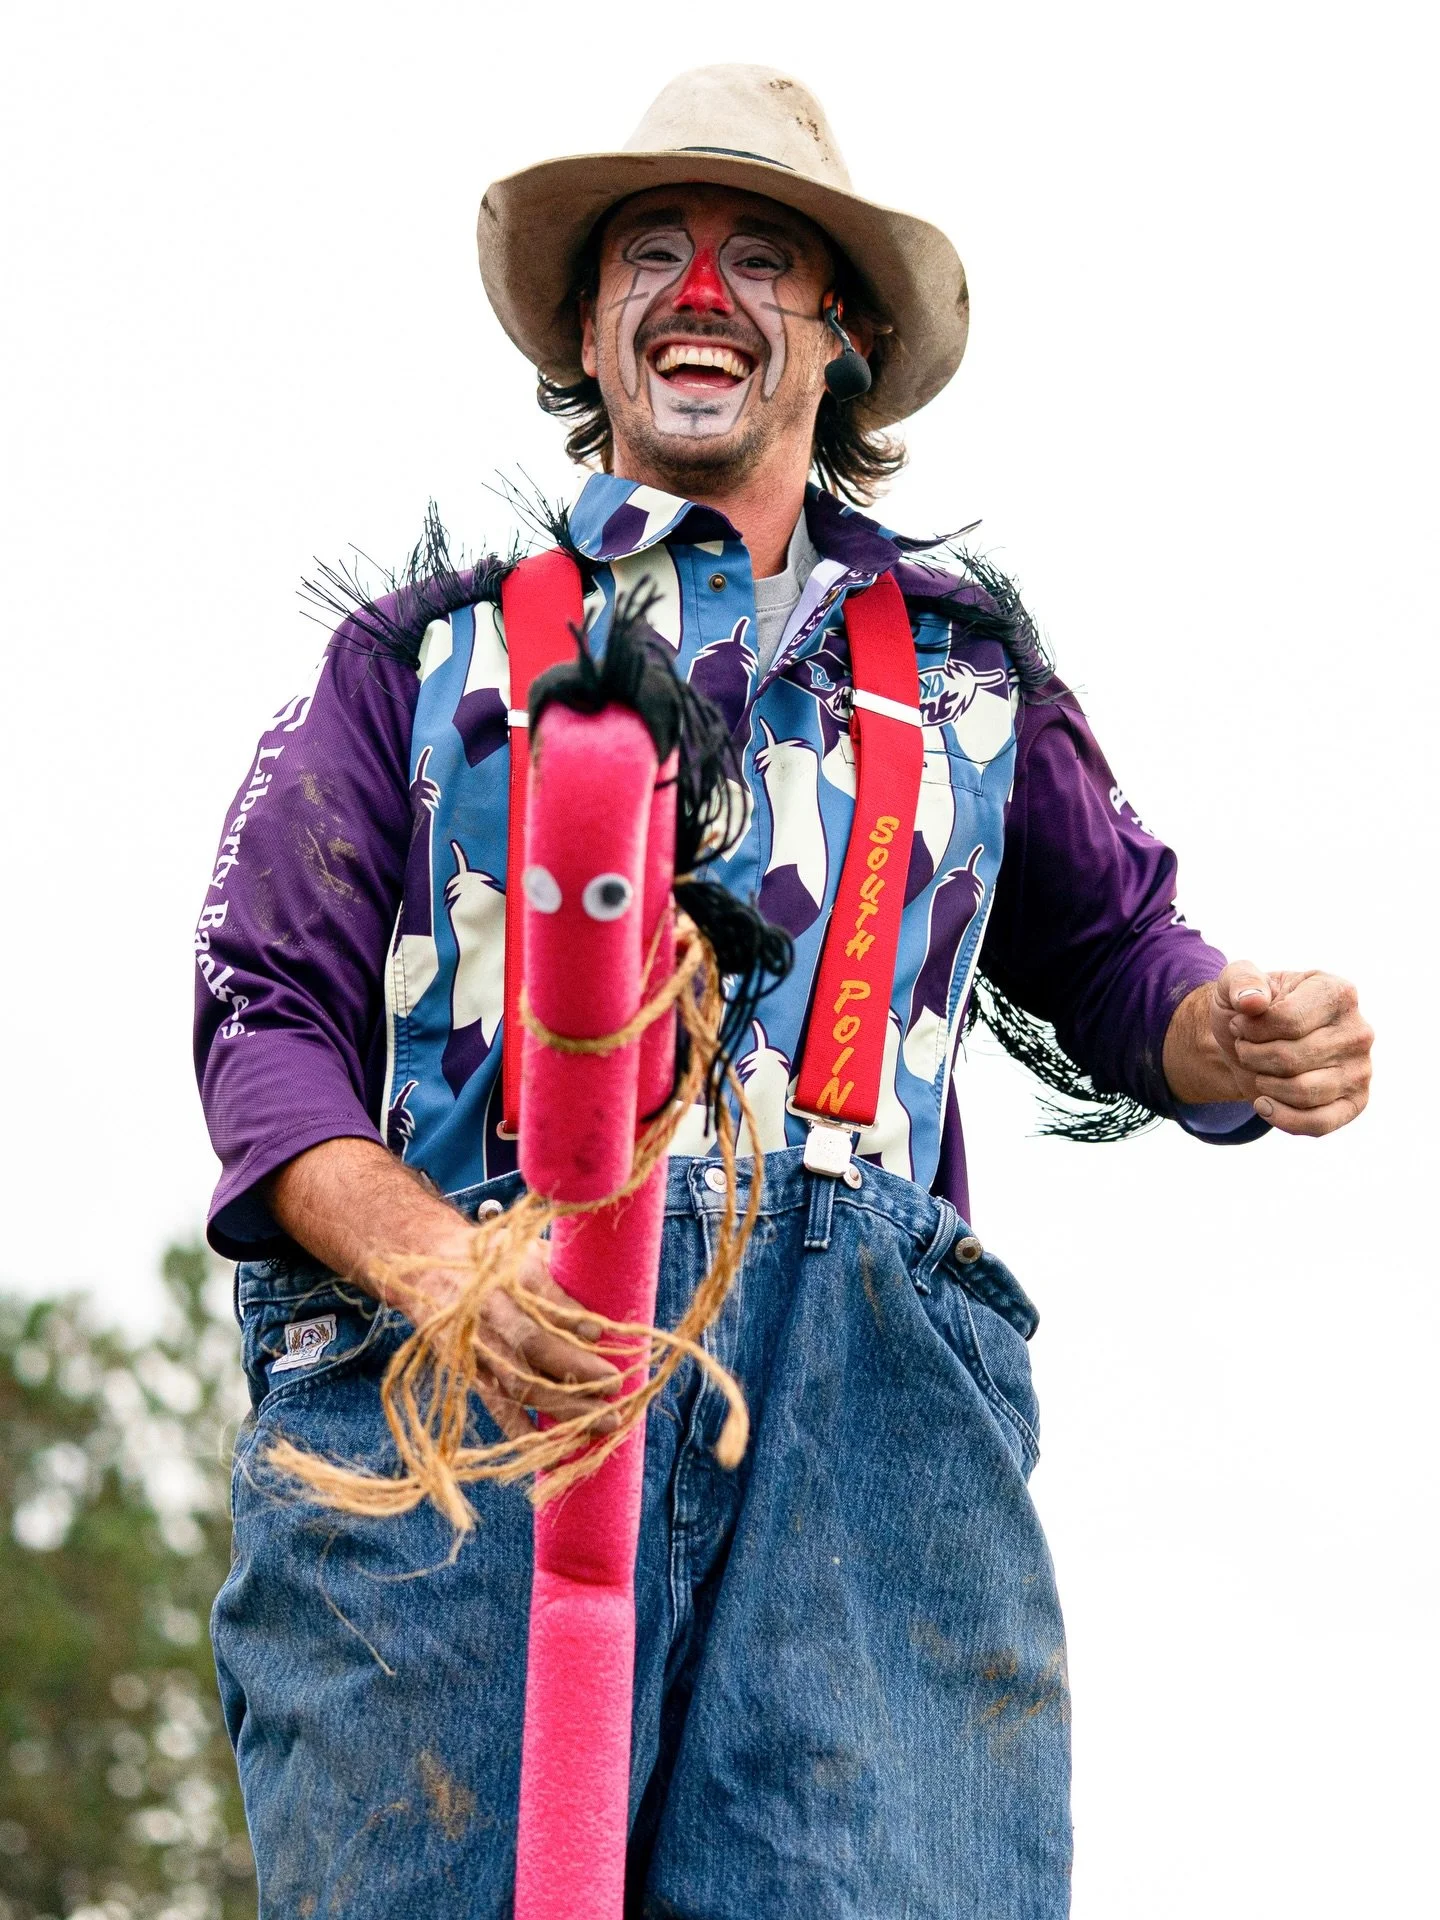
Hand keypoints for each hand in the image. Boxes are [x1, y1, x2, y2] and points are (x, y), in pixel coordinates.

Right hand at [266, 1138, 622, 1442]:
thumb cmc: (494, 1257)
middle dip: (575, 1369)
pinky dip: (523, 1427)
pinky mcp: (468, 1371)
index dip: (569, 1315)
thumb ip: (561, 1273)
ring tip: (603, 1422)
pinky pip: (497, 1404)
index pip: (539, 1293)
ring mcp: (476, 1345)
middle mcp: (488, 1310)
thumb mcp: (525, 1247)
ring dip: (563, 1407)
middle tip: (615, 1386)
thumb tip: (611, 1310)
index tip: (602, 1334)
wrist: (427, 1268)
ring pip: (519, 1382)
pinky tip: (552, 1446)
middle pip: (531, 1343)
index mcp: (505, 1272)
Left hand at [1209, 962, 1373, 1136]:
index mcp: (1338, 992)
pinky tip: (1263, 1105)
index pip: (1288, 1020)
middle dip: (1253, 1056)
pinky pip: (1320, 1123)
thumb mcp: (1235, 981)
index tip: (1239, 1024)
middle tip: (1244, 1048)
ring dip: (1264, 1085)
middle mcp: (1358, 1030)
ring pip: (1303, 1092)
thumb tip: (1252, 1002)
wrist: (1252, 1043)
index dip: (1251, 1029)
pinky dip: (1283, 1119)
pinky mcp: (1355, 1102)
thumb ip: (1240, 980)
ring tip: (1256, 1069)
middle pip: (1291, 1058)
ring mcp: (1361, 1069)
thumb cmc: (1249, 1010)